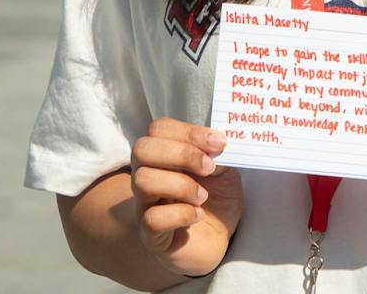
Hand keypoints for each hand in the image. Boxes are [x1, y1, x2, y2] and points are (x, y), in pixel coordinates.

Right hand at [129, 118, 244, 277]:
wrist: (220, 238)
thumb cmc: (217, 198)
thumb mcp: (223, 169)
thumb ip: (217, 154)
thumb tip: (216, 142)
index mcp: (164, 154)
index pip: (158, 129)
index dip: (189, 131)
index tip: (219, 144)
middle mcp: (147, 175)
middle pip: (142, 149)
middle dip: (181, 153)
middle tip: (209, 168)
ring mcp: (145, 205)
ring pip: (143, 181)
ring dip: (181, 184)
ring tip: (203, 196)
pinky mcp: (151, 235)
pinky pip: (152, 219)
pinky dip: (180, 213)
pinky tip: (197, 215)